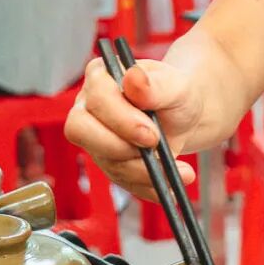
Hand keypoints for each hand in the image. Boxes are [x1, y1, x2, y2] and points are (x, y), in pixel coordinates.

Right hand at [65, 55, 202, 199]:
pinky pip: (121, 181)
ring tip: (182, 170)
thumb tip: (133, 78)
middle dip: (119, 146)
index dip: (121, 119)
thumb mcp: (175, 86)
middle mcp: (88, 107)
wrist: (183, 117)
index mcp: (100, 77)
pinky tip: (170, 184)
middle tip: (155, 146)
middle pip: (80, 130)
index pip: (96, 99)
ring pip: (105, 161)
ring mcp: (95, 138)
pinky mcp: (108, 162)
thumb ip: (156, 83)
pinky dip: (148, 187)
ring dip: (143, 171)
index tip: (152, 133)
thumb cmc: (175, 94)